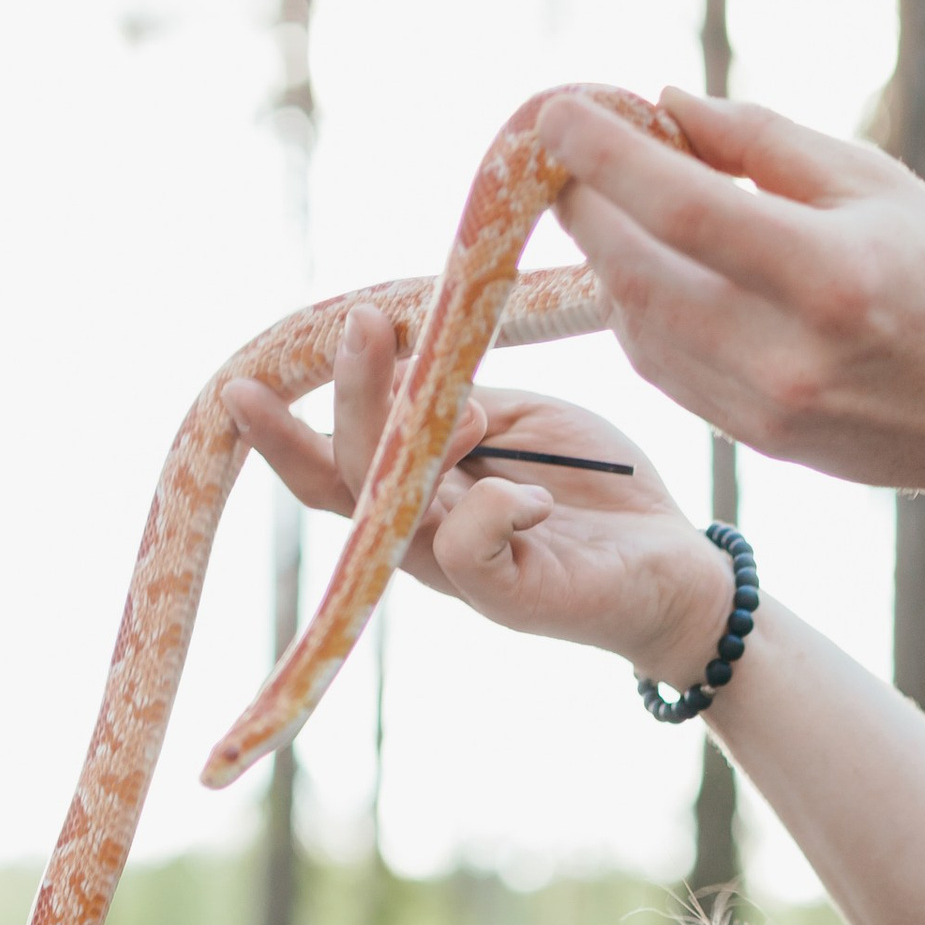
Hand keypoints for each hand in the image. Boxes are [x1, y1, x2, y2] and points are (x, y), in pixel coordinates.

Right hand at [227, 315, 732, 685]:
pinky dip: (495, 508)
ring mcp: (463, 573)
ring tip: (461, 398)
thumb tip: (403, 347)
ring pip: (397, 508)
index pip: (331, 464)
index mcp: (418, 491)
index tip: (245, 382)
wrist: (679, 565)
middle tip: (360, 324)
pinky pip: (469, 552)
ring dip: (411, 437)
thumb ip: (458, 393)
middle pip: (347, 479)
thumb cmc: (601, 489)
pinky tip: (536, 495)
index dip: (283, 431)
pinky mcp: (509, 600)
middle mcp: (423, 535)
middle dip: (348, 401)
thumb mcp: (524, 418)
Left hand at [531, 85, 924, 513]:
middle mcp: (787, 354)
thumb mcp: (878, 184)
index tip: (556, 111)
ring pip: (637, 328)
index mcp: (827, 275)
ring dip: (606, 260)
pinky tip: (650, 269)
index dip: (602, 155)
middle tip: (565, 155)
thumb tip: (665, 105)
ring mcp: (766, 408)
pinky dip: (640, 311)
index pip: (678, 206)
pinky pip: (665, 368)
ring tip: (609, 203)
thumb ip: (763, 142)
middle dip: (583, 208)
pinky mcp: (757, 440)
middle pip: (633, 274)